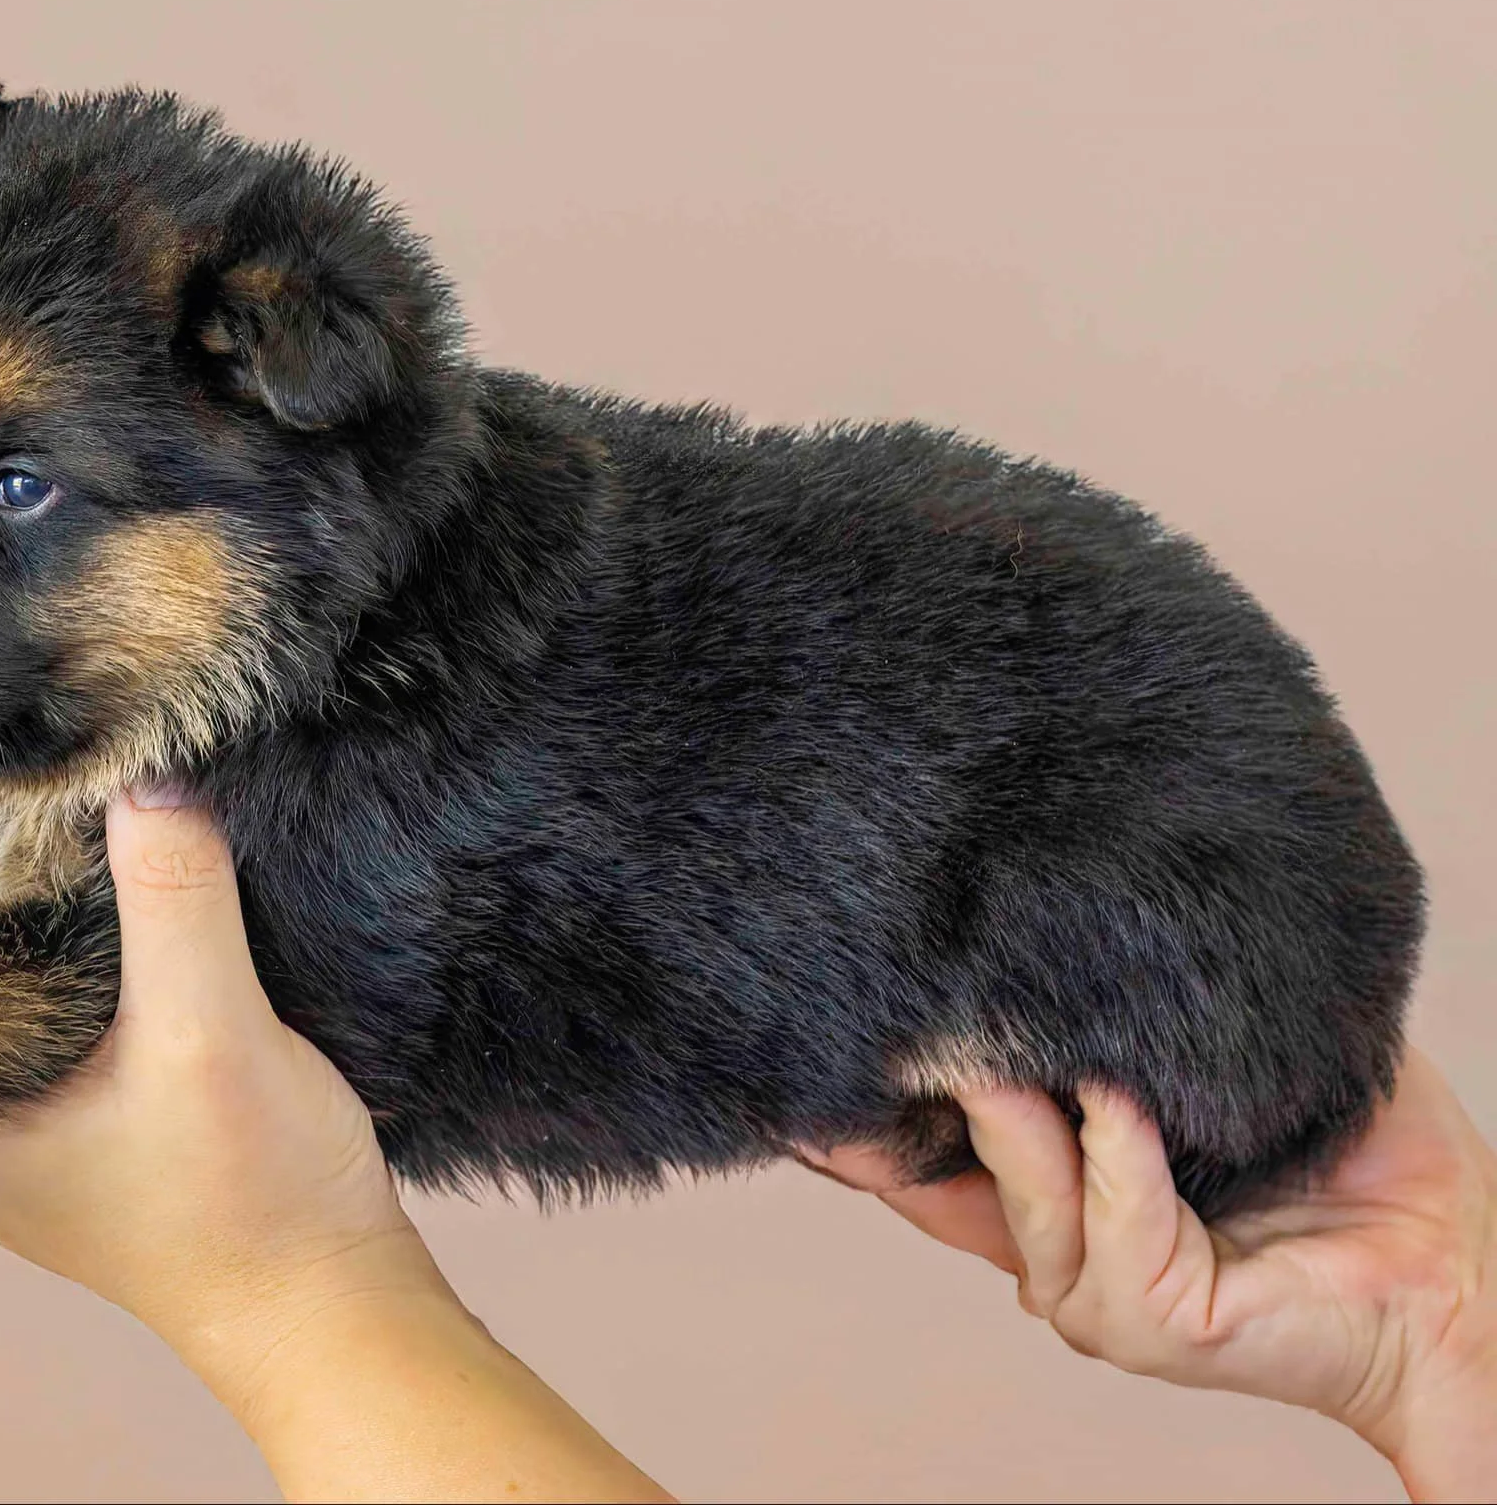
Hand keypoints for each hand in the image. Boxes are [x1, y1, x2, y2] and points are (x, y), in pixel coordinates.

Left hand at [0, 773, 669, 1502]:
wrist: (320, 1307)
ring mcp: (2, 1123)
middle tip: (13, 749)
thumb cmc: (256, 1200)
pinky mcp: (61, 1117)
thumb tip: (147, 771)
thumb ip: (175, 900)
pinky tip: (93, 880)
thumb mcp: (212, 1036)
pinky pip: (17, 995)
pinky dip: (40, 926)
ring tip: (51, 794)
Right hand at [804, 1057, 1496, 1501]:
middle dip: (903, 1089)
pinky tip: (1132, 1099)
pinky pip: (1115, 1216)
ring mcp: (1096, 1297)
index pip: (927, 1156)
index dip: (863, 1107)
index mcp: (1063, 1200)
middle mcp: (1058, 1255)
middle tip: (884, 1000)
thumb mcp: (1222, 1070)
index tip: (809, 1034)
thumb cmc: (1356, 1162)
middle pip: (937, 1170)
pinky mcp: (1151, 1324)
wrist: (1461, 1265)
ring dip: (1018, 1102)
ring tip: (1009, 1022)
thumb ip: (1141, 1023)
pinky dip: (1121, 1150)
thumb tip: (1071, 916)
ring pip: (1022, 1184)